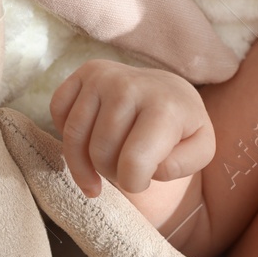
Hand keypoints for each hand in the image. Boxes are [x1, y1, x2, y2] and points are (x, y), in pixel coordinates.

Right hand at [48, 60, 213, 197]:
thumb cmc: (182, 129)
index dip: (134, 183)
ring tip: (104, 165)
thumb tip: (152, 167)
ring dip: (85, 162)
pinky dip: (68, 135)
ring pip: (73, 138)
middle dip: (111, 173)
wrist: (170, 93)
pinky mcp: (84, 73)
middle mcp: (130, 85)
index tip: (142, 180)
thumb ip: (183, 165)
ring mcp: (103, 76)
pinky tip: (87, 141)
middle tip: (125, 170)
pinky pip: (57, 114)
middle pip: (100, 153)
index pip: (133, 163)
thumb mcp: (200, 150)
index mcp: (164, 106)